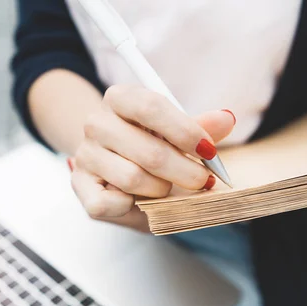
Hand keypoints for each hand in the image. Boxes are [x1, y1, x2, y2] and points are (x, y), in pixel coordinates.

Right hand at [69, 85, 235, 231]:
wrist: (113, 169)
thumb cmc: (148, 147)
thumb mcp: (175, 135)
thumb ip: (200, 128)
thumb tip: (227, 119)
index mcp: (120, 98)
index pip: (151, 107)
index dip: (185, 132)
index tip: (209, 151)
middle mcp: (96, 122)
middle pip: (149, 150)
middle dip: (185, 172)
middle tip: (202, 181)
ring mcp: (85, 155)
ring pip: (133, 179)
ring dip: (160, 190)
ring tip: (166, 188)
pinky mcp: (79, 186)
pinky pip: (109, 203)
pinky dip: (129, 207)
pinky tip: (134, 200)